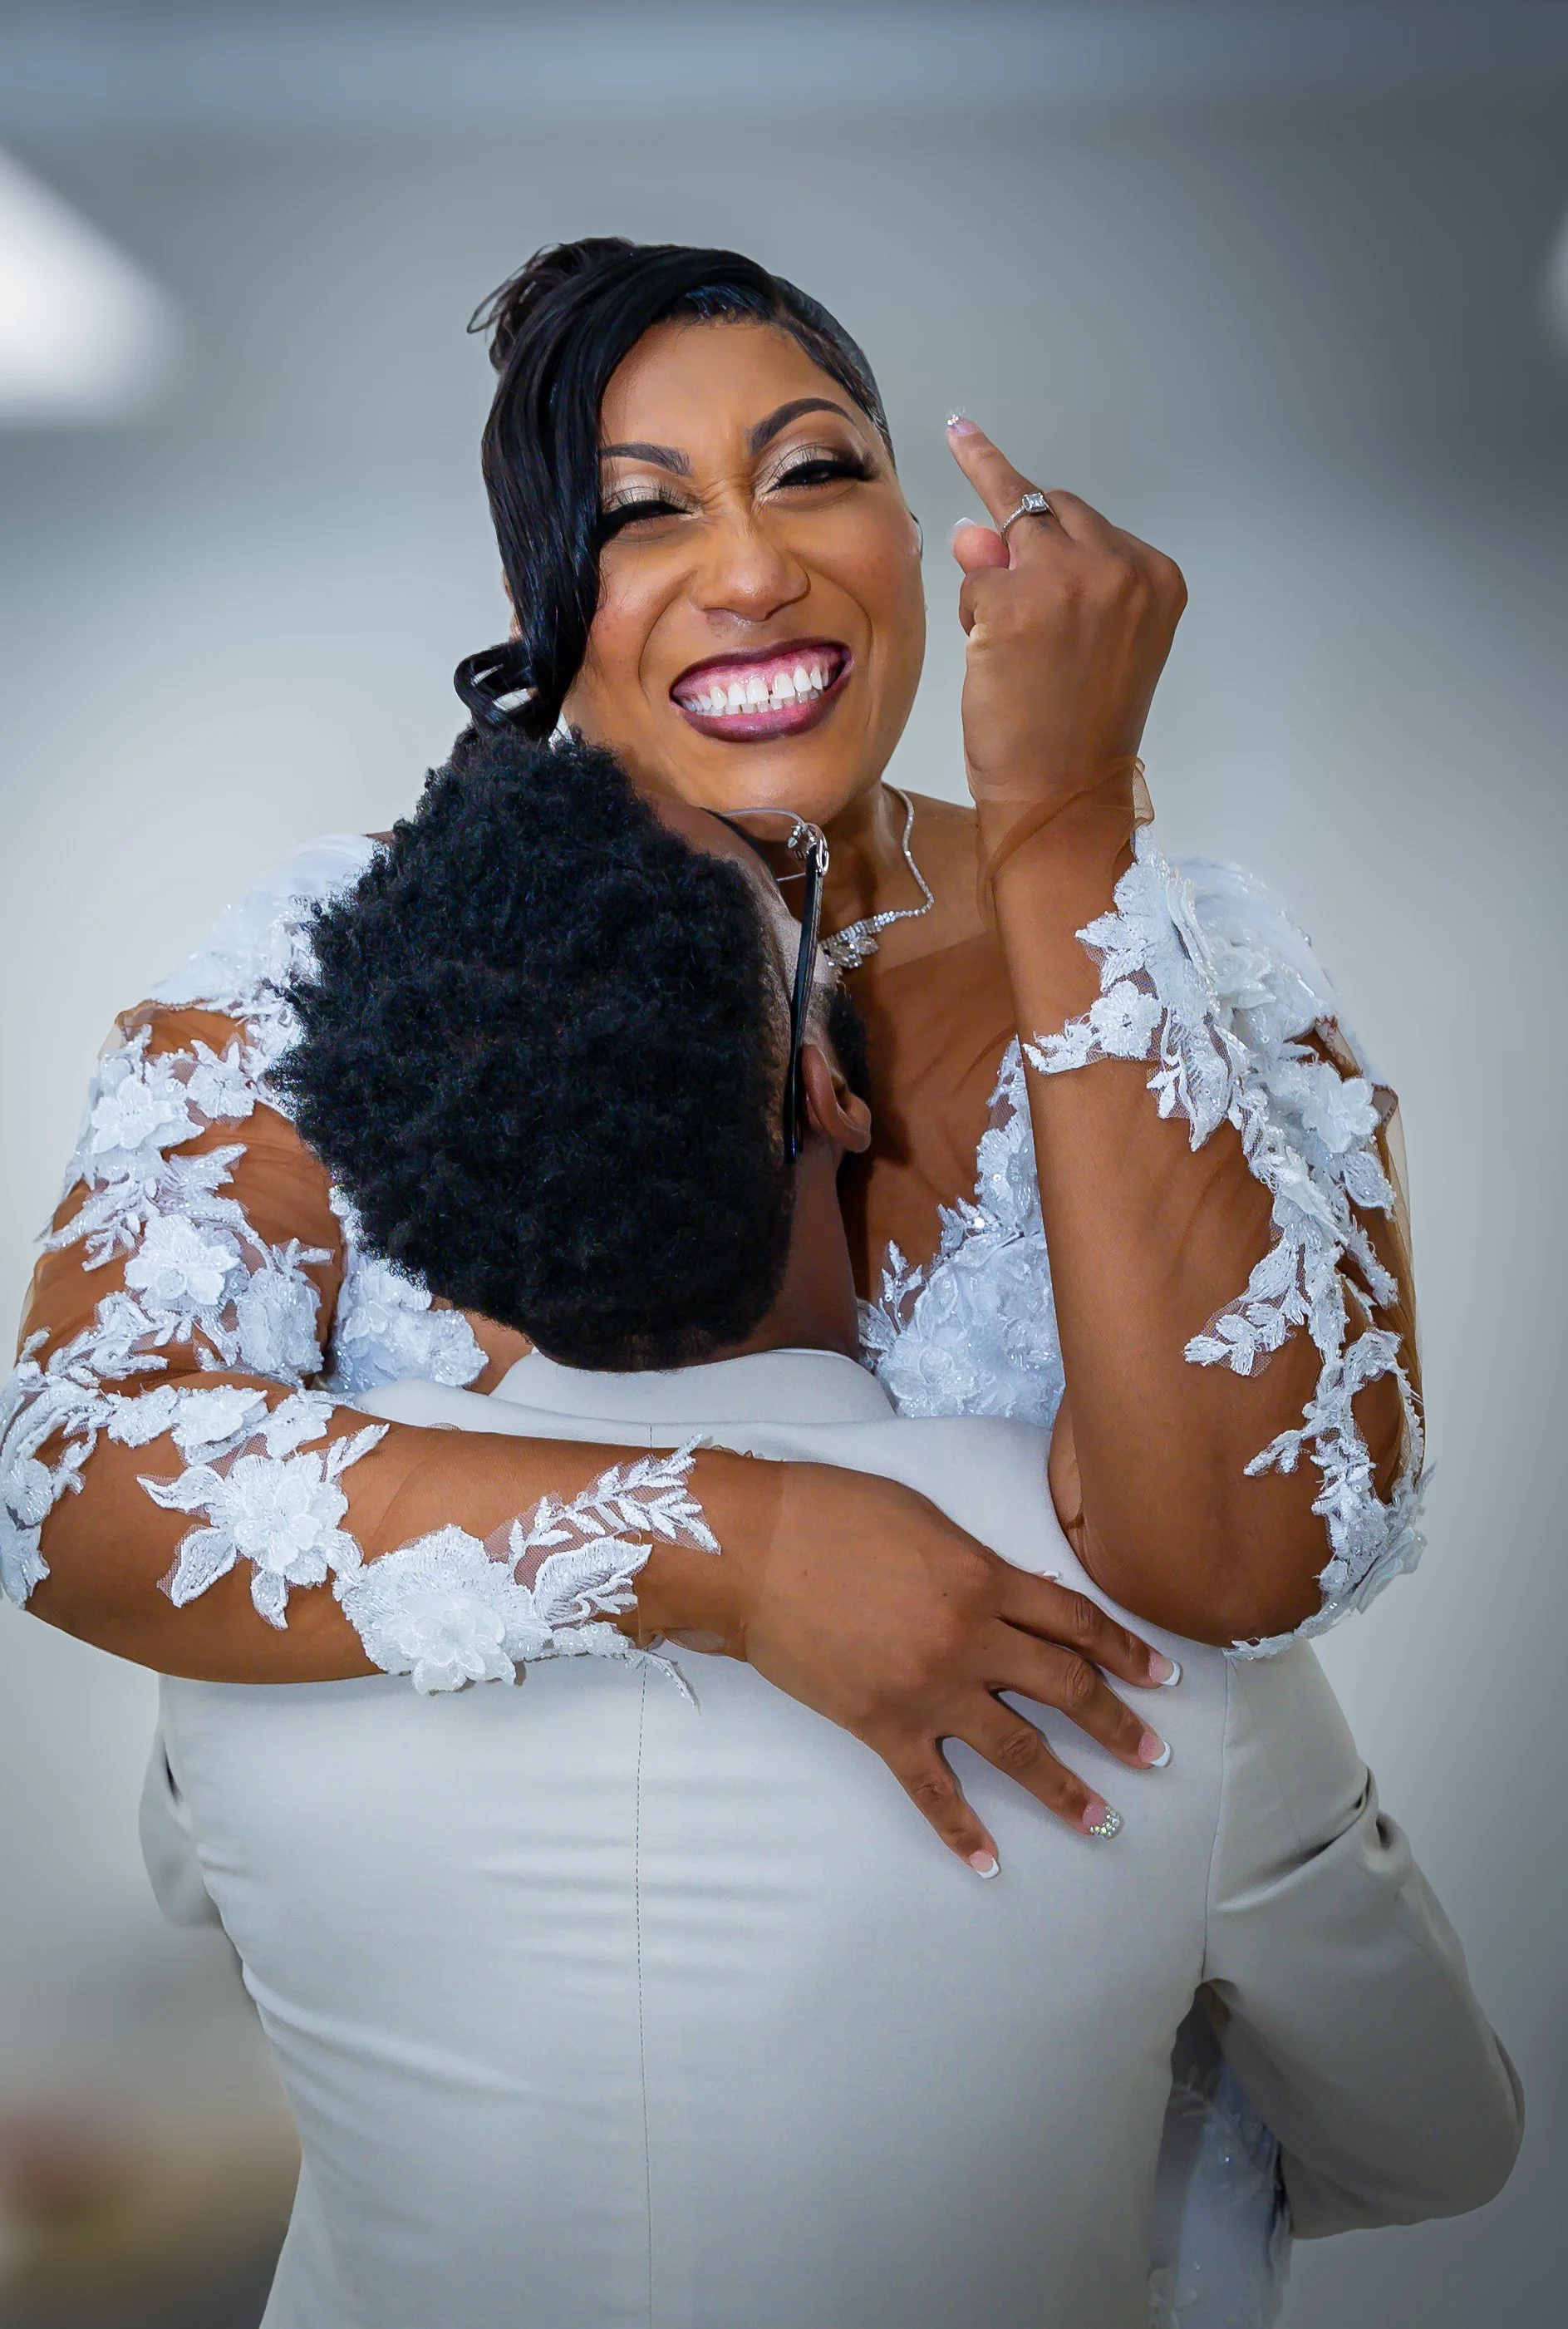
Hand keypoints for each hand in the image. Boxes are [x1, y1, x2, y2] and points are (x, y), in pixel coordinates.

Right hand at [735, 1459, 1175, 1873]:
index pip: (1076, 1621)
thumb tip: (1003, 1591)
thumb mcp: (921, 1519)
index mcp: (984, 1579)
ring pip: (1016, 1749)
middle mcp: (971, 1640)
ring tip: (1103, 1819)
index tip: (1160, 1676)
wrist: (750, 1551)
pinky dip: (961, 1830)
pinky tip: (988, 1862)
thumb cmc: (828, 1513)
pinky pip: (932, 1790)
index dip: (1125, 1649)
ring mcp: (928, 1689)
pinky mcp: (882, 1726)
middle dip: (1115, 1723)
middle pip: (1065, 1687)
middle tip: (1153, 1753)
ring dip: (1065, 1788)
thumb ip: (972, 1562)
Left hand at [945, 418, 1186, 821]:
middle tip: (1006, 602)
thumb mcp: (1083, 642)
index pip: (1085, 517)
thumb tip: (975, 531)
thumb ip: (1047, 578)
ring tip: (1010, 649)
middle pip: (1050, 509)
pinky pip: (974, 579)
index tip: (966, 435)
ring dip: (995, 579)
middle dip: (1020, 540)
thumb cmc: (1075, 730)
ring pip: (1010, 535)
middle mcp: (1120, 565)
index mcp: (1155, 576)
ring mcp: (1068, 577)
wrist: (1062, 794)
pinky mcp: (1013, 599)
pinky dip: (973, 613)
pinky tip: (995, 660)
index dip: (1037, 509)